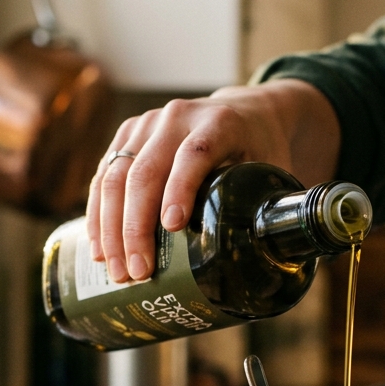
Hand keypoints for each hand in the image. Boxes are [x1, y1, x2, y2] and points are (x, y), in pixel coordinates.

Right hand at [85, 79, 339, 282]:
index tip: (172, 228)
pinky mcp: (127, 138)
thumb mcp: (277, 170)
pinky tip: (98, 247)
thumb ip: (280, 208)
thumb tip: (287, 263)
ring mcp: (147, 125)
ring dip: (110, 228)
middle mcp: (177, 118)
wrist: (247, 112)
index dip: (180, 189)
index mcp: (219, 122)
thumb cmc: (263, 150)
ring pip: (116, 175)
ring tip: (116, 271)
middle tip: (139, 273)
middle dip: (136, 228)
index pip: (194, 154)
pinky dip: (98, 214)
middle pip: (145, 171)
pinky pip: (104, 176)